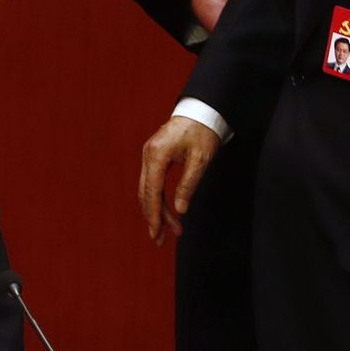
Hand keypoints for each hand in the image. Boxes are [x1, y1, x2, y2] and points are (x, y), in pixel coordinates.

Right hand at [138, 116, 219, 245]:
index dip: (154, 215)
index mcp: (157, 155)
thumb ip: (188, 185)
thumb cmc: (203, 132)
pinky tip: (166, 213)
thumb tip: (181, 210)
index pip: (152, 192)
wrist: (201, 110)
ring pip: (148, 189)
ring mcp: (149, 155)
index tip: (157, 233)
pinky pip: (152, 182)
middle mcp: (148, 155)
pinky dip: (158, 199)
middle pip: (146, 193)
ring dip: (156, 210)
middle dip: (153, 218)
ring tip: (168, 231)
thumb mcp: (200, 160)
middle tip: (161, 240)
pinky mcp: (155, 156)